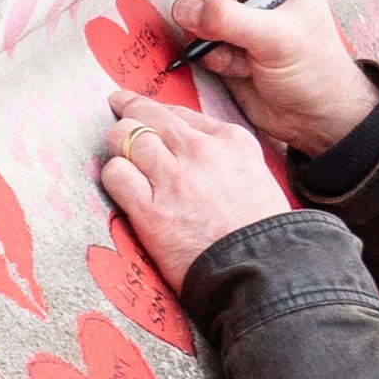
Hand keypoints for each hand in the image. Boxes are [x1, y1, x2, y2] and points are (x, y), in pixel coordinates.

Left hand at [97, 102, 287, 289]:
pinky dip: (113, 175)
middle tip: (117, 113)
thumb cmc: (261, 230)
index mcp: (230, 140)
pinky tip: (120, 183)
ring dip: (117, 144)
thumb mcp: (255, 175)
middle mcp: (200, 152)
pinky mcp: (151, 210)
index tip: (138, 107)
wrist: (265, 270)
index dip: (153, 110)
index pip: (178, 112)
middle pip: (148, 116)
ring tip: (117, 153)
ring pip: (126, 137)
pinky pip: (116, 174)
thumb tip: (193, 145)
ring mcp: (174, 179)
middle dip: (128, 114)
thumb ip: (224, 155)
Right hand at [160, 0, 378, 156]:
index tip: (230, 9)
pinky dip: (211, 55)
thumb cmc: (313, 71)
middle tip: (234, 37)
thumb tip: (183, 8)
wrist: (313, 116)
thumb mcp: (276, 39)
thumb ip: (227, 19)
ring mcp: (236, 9)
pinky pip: (193, 35)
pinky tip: (240, 68)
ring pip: (191, 5)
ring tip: (241, 55)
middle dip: (210, 11)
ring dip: (210, 37)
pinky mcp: (221, 36)